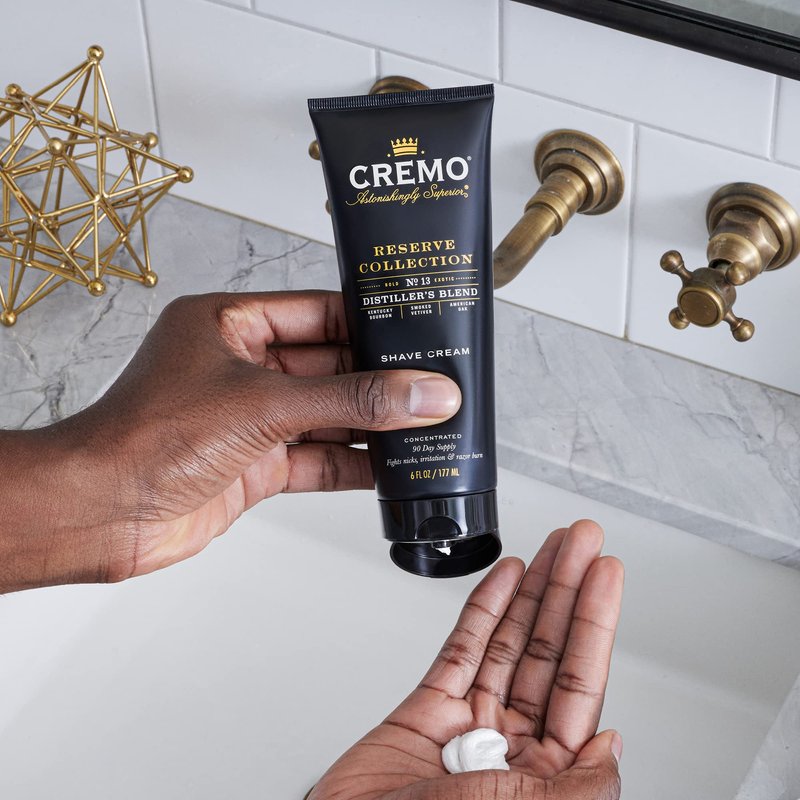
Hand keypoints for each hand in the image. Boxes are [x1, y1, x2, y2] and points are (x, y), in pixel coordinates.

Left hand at [0, 291, 459, 591]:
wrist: (103, 512)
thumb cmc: (147, 437)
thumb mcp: (266, 404)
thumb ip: (353, 400)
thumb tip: (421, 394)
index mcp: (230, 325)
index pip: (317, 312)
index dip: (368, 320)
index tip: (416, 328)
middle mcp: (241, 369)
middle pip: (330, 367)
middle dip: (380, 379)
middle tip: (433, 384)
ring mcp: (250, 419)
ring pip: (328, 415)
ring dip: (373, 424)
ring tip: (426, 425)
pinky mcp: (255, 464)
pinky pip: (318, 458)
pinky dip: (354, 464)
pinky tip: (391, 467)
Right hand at [311, 520, 623, 799]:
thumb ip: (580, 784)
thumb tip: (612, 743)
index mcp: (544, 773)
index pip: (580, 682)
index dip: (595, 622)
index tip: (606, 576)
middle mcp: (512, 742)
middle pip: (548, 649)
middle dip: (567, 590)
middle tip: (582, 542)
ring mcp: (471, 722)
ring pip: (509, 639)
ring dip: (532, 589)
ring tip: (552, 548)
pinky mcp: (429, 709)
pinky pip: (462, 649)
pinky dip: (483, 608)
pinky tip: (505, 579)